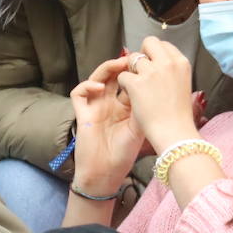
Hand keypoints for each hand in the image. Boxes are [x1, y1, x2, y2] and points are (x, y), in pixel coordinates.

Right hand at [71, 56, 143, 196]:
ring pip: (97, 79)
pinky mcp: (82, 113)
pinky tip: (100, 88)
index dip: (136, 72)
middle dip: (122, 66)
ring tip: (119, 65)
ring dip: (106, 69)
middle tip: (133, 60)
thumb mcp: (139, 127)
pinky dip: (88, 86)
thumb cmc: (124, 154)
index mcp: (124, 106)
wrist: (106, 173)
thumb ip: (144, 107)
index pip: (128, 82)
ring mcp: (94, 107)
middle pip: (113, 76)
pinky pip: (79, 93)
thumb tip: (154, 84)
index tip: (147, 65)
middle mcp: (109, 103)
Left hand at [119, 38, 199, 153]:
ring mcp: (152, 72)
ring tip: (137, 87)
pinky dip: (124, 85)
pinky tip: (132, 96)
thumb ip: (171, 71)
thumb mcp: (182, 85)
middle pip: (148, 43)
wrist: (175, 133)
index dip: (155, 54)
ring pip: (132, 58)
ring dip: (131, 70)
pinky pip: (123, 75)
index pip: (163, 45)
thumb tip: (158, 63)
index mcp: (181, 62)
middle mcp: (168, 63)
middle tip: (141, 72)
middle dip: (142, 55)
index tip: (153, 67)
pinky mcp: (137, 83)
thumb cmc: (179, 115)